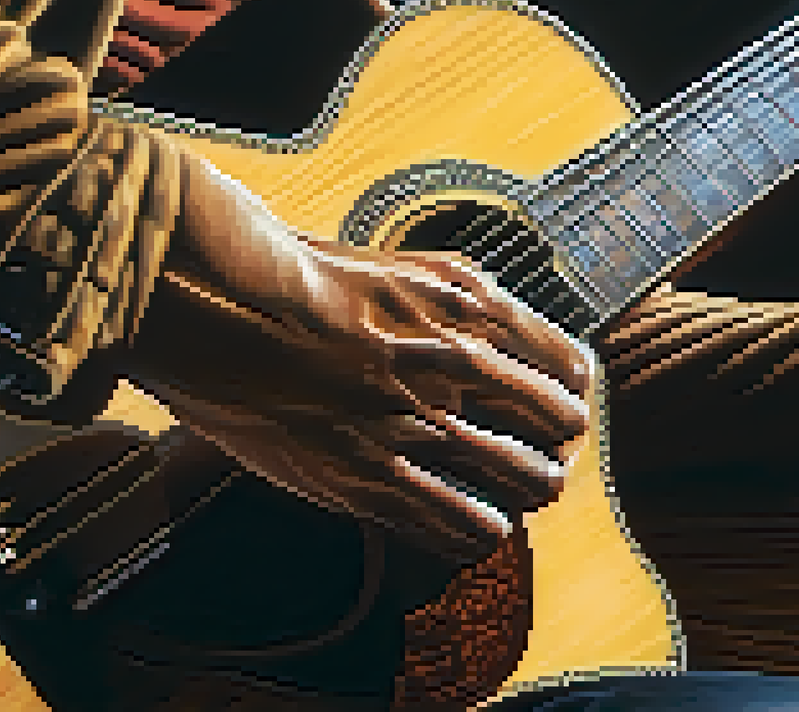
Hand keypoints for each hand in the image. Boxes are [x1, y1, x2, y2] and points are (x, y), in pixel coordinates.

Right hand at [128, 168, 592, 564]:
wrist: (226, 305)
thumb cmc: (300, 282)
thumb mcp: (401, 270)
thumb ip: (460, 304)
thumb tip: (501, 338)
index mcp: (471, 305)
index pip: (572, 372)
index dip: (567, 401)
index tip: (548, 416)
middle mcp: (460, 361)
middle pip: (563, 430)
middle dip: (552, 449)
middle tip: (529, 461)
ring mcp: (421, 421)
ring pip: (530, 482)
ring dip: (521, 493)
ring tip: (499, 498)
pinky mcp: (376, 475)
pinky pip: (468, 525)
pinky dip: (477, 529)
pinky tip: (462, 523)